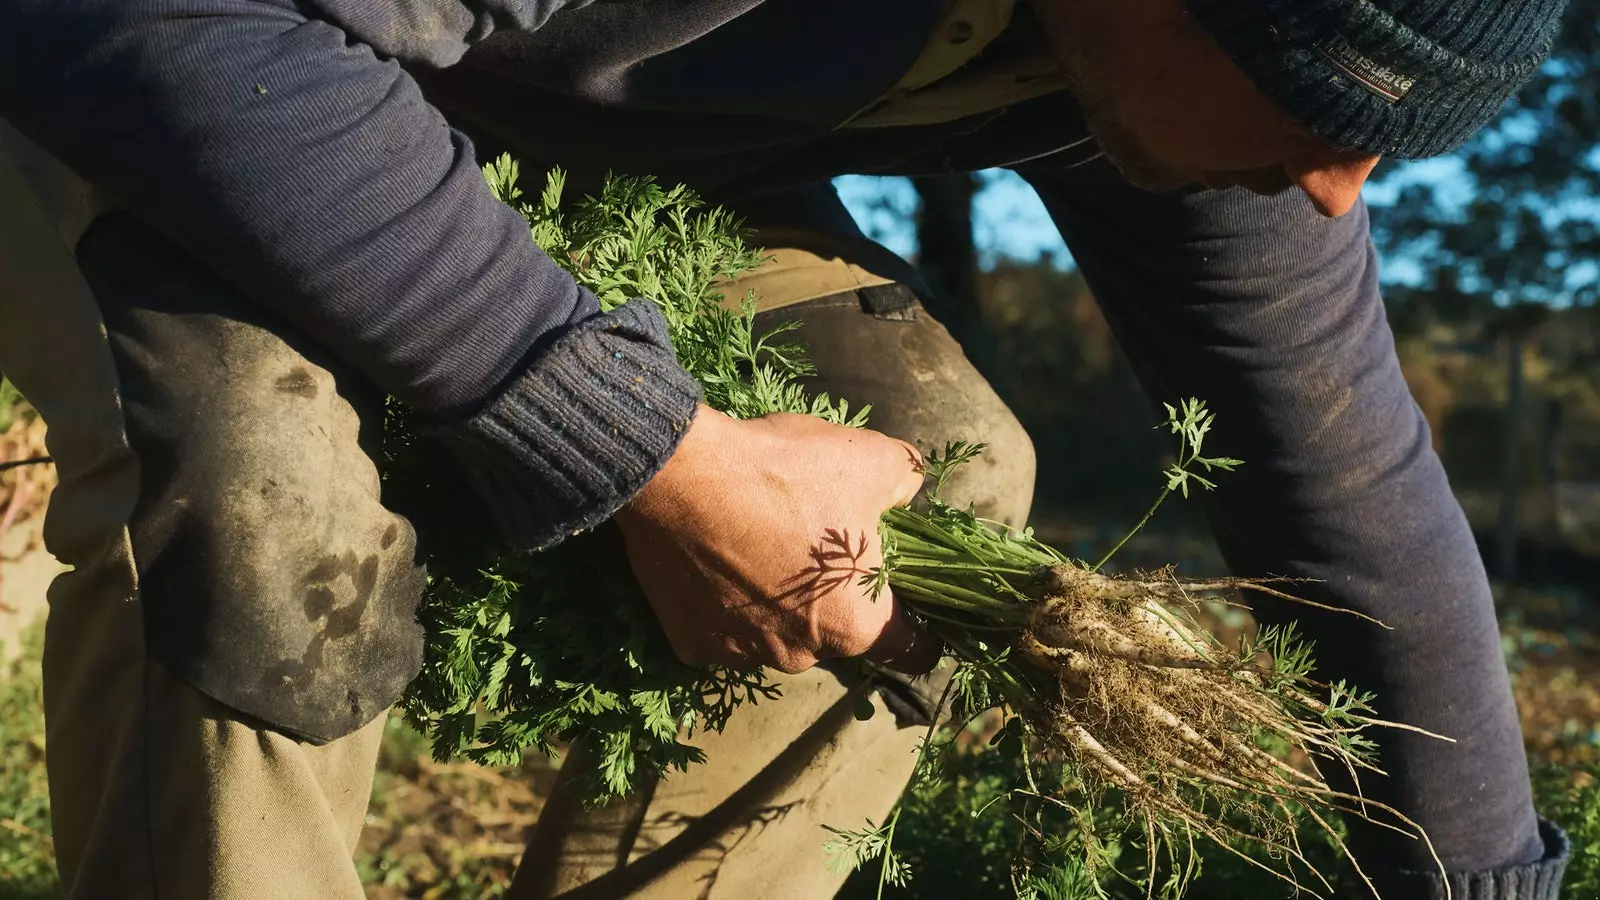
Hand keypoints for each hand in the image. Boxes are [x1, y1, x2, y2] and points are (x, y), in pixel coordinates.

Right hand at [615, 404, 937, 675]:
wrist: (679, 474)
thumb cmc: (783, 472)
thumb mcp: (869, 459)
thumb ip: (906, 481)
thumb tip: (910, 490)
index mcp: (857, 624)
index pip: (913, 651)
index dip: (923, 629)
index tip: (912, 607)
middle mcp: (803, 656)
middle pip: (836, 635)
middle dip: (834, 598)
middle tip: (813, 544)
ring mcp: (742, 654)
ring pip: (777, 634)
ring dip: (776, 603)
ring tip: (756, 545)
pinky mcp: (692, 645)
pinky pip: (722, 630)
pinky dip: (723, 604)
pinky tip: (715, 561)